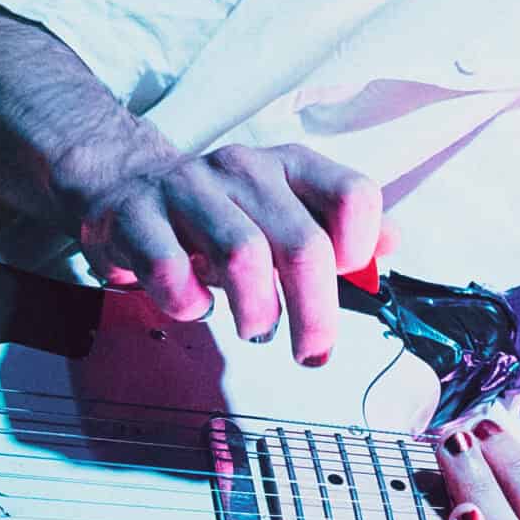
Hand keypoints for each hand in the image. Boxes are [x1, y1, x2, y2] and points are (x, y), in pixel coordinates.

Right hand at [72, 143, 386, 366]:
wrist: (126, 185)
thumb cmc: (218, 212)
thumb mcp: (284, 211)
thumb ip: (337, 230)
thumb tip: (393, 243)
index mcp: (290, 167)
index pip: (353, 195)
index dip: (360, 249)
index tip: (344, 280)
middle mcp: (244, 170)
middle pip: (302, 244)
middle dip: (316, 315)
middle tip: (312, 352)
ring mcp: (188, 189)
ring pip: (242, 255)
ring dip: (257, 312)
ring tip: (255, 330)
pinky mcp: (136, 216)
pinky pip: (169, 270)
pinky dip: (188, 304)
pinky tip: (196, 307)